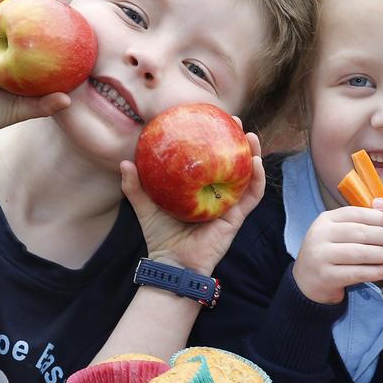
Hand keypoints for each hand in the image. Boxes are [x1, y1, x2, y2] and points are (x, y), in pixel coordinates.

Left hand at [120, 124, 266, 274]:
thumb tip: (125, 162)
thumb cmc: (161, 237)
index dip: (215, 140)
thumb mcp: (145, 206)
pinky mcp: (237, 218)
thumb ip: (135, 186)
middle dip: (238, 141)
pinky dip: (257, 179)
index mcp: (200, 189)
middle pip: (232, 163)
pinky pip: (252, 196)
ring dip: (253, 154)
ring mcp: (229, 205)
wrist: (172, 263)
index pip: (210, 160)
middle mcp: (218, 194)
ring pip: (247, 176)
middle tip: (236, 121)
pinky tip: (256, 161)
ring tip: (251, 137)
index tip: (213, 119)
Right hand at [291, 205, 382, 304]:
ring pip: (361, 253)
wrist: (306, 284)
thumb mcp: (341, 233)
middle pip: (362, 232)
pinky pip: (357, 273)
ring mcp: (320, 255)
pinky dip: (378, 271)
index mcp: (326, 219)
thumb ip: (364, 222)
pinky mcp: (325, 276)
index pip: (360, 214)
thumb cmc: (332, 254)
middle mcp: (320, 234)